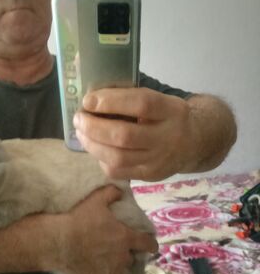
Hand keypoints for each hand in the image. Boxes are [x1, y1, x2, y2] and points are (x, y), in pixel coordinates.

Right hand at [58, 185, 157, 273]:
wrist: (60, 240)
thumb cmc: (81, 219)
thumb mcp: (97, 200)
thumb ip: (111, 194)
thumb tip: (120, 191)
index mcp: (125, 238)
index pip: (146, 243)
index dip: (151, 244)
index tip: (153, 247)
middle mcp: (121, 258)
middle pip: (131, 261)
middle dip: (129, 259)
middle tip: (126, 258)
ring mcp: (108, 272)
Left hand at [73, 87, 192, 180]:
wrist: (195, 142)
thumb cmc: (167, 115)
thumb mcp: (160, 99)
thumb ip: (131, 97)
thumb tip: (92, 96)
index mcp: (172, 110)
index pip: (141, 104)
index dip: (111, 102)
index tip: (88, 100)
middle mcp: (168, 137)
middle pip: (124, 136)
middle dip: (93, 127)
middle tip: (79, 118)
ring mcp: (159, 161)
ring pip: (117, 158)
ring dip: (92, 144)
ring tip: (81, 132)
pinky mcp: (149, 176)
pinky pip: (118, 171)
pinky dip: (101, 158)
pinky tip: (96, 147)